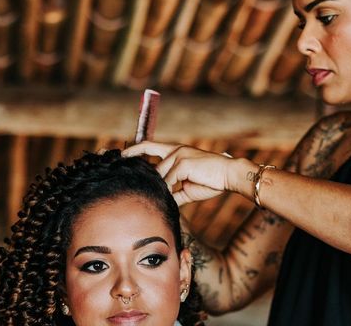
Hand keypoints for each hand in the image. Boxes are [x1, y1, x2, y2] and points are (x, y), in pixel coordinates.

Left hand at [122, 141, 239, 205]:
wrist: (229, 175)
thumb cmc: (211, 181)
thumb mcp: (187, 188)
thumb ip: (174, 193)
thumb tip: (163, 204)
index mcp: (175, 152)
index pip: (148, 146)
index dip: (134, 150)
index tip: (121, 156)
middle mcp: (174, 150)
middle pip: (151, 163)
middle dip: (143, 172)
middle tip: (132, 179)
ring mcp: (178, 154)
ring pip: (160, 176)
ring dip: (164, 189)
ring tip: (172, 195)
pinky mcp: (183, 163)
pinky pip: (169, 180)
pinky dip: (170, 190)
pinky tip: (177, 194)